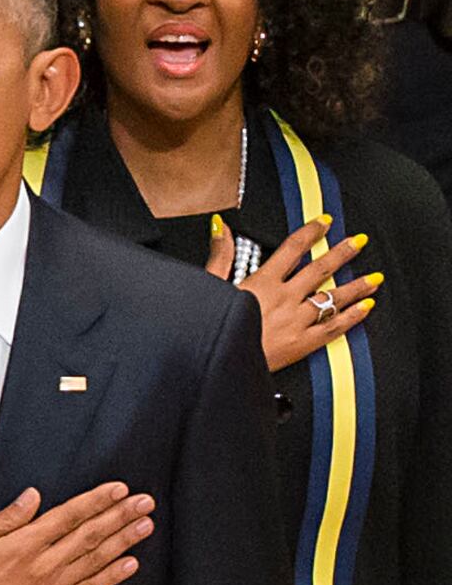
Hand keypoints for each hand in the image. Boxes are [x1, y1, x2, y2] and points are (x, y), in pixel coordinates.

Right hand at [0, 484, 153, 584]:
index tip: (118, 489)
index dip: (96, 501)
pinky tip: (130, 564)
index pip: (68, 516)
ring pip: (96, 560)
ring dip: (124, 541)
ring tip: (145, 525)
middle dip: (120, 516)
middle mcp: (43, 567)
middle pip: (90, 535)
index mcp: (22, 546)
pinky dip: (112, 577)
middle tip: (144, 502)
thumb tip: (33, 497)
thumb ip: (6, 520)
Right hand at [215, 220, 376, 374]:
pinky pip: (334, 327)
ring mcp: (297, 321)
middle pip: (320, 270)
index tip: (324, 223)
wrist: (223, 362)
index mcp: (262, 282)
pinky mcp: (303, 343)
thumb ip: (220, 254)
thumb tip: (220, 228)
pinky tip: (366, 307)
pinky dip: (353, 316)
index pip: (292, 249)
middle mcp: (285, 298)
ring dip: (356, 286)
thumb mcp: (210, 284)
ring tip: (374, 278)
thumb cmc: (215, 325)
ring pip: (333, 298)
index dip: (311, 233)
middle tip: (359, 242)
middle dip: (342, 253)